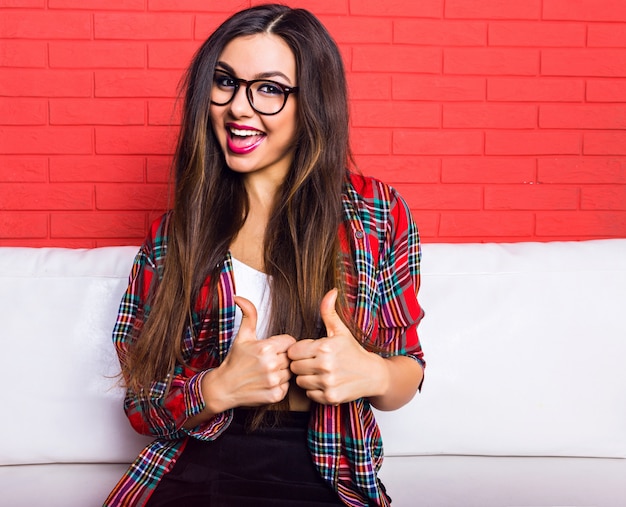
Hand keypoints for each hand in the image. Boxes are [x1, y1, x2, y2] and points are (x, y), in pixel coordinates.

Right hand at [204, 296, 295, 411]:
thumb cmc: (234, 360)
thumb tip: (239, 297)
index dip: (282, 345)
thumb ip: (248, 314)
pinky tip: (267, 382)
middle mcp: (271, 364)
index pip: (290, 342)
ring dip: (282, 372)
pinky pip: (287, 387)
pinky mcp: (275, 395)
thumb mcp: (242, 335)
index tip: (272, 349)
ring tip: (267, 372)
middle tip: (268, 361)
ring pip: (290, 372)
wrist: (223, 388)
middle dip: (282, 358)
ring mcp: (273, 381)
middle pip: (291, 357)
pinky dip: (279, 385)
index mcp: (266, 347)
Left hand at [287, 289, 386, 405]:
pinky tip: (326, 383)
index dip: (300, 351)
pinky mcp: (330, 397)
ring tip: (320, 372)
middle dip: (301, 364)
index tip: (310, 351)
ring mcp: (328, 383)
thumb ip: (329, 312)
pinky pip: (309, 395)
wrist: (373, 375)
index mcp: (324, 347)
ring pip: (300, 382)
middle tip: (314, 362)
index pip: (293, 351)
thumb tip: (330, 291)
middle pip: (294, 367)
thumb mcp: (341, 331)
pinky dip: (315, 390)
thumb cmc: (353, 351)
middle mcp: (325, 366)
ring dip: (307, 378)